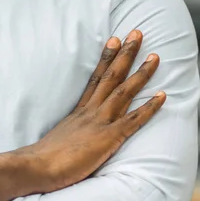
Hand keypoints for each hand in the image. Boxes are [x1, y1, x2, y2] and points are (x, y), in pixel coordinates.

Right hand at [17, 30, 165, 191]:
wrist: (37, 167)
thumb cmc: (42, 161)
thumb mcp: (55, 140)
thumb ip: (66, 135)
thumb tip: (68, 139)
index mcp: (77, 113)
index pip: (94, 80)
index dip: (106, 59)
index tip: (113, 40)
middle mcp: (89, 113)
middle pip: (111, 77)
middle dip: (125, 54)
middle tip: (137, 33)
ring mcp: (99, 123)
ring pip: (124, 92)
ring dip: (141, 73)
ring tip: (155, 56)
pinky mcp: (108, 138)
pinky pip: (133, 120)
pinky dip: (149, 107)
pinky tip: (163, 96)